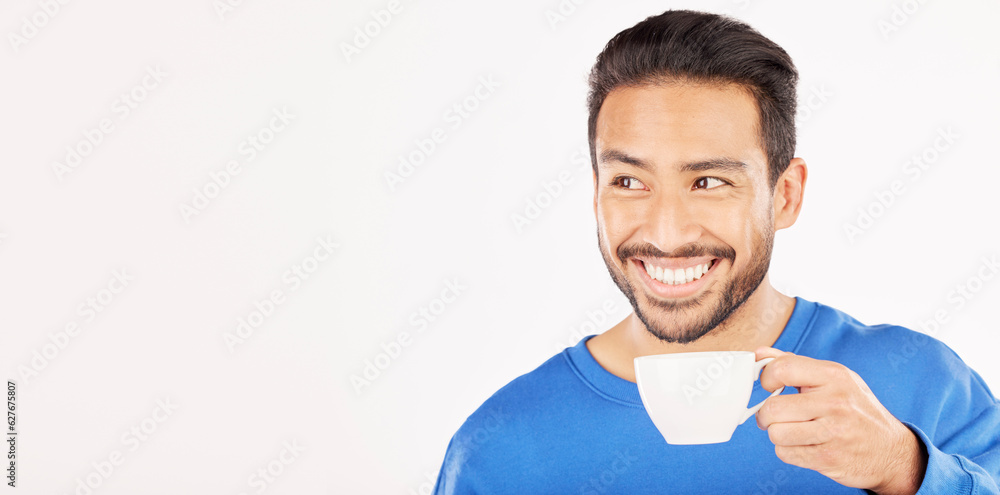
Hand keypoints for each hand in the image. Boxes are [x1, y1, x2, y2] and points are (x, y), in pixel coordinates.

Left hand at [754, 347, 926, 494]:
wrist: (891, 451)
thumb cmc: (857, 411)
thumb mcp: (834, 379)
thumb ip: (795, 364)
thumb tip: (759, 354)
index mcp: (835, 376)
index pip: (783, 368)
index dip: (766, 378)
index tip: (770, 386)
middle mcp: (835, 402)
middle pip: (773, 407)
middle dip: (766, 414)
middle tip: (774, 416)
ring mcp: (833, 431)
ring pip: (776, 432)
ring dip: (778, 434)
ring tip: (792, 430)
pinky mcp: (828, 458)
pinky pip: (785, 453)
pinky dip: (788, 450)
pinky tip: (804, 444)